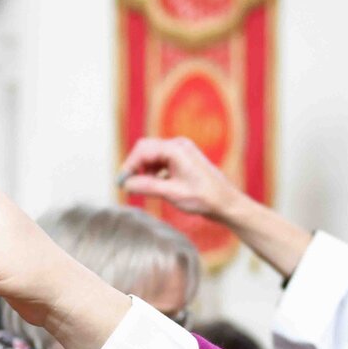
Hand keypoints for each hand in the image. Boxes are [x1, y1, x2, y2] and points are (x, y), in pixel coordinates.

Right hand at [118, 137, 243, 222]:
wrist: (226, 203)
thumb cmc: (204, 198)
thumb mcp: (172, 194)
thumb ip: (147, 187)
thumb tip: (126, 184)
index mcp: (176, 149)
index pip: (142, 150)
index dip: (129, 166)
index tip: (121, 183)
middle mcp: (178, 145)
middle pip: (145, 149)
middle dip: (135, 167)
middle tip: (129, 185)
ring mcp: (181, 151)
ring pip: (152, 156)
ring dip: (145, 170)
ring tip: (146, 189)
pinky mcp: (182, 159)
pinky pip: (161, 161)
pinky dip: (154, 172)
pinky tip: (157, 186)